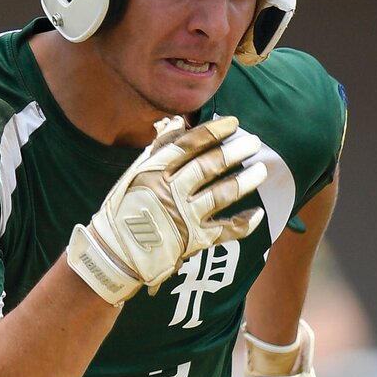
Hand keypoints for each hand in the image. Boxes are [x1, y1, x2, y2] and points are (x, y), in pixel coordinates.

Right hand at [66, 115, 266, 305]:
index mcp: (154, 172)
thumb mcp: (134, 175)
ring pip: (221, 194)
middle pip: (208, 166)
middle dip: (234, 152)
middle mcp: (170, 192)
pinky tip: (258, 213)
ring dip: (244, 181)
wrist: (114, 253)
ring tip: (261, 170)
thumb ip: (157, 150)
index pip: (188, 145)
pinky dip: (244, 222)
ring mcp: (183, 217)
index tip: (233, 123)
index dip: (213, 132)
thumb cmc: (123, 210)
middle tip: (253, 142)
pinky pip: (226, 230)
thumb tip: (177, 124)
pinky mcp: (193, 240)